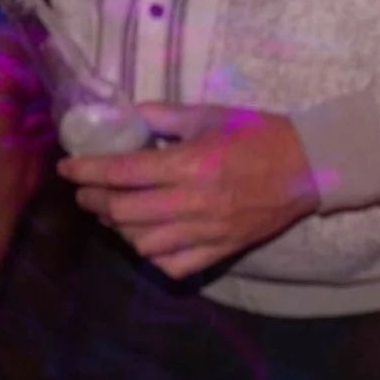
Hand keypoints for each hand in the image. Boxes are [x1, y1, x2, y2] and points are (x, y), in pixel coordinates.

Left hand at [59, 106, 317, 277]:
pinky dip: (154, 256)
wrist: (310, 167)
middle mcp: (192, 201)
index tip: (68, 168)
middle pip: (123, 210)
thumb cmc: (259, 135)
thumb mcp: (209, 114)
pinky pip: (175, 264)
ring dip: (120, 230)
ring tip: (117, 215)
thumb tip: (124, 116)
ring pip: (143, 242)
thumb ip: (163, 115)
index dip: (86, 171)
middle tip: (86, 192)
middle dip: (93, 201)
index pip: (120, 172)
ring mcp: (207, 230)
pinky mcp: (222, 248)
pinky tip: (149, 240)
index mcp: (188, 164)